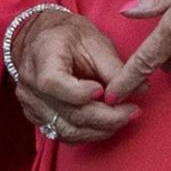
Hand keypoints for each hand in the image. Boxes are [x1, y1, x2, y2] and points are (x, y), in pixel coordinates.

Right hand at [9, 8, 139, 146]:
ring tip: (123, 117)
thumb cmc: (68, 35)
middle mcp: (30, 85)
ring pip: (67, 130)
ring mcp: (31, 104)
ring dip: (100, 130)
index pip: (53, 83)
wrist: (40, 38)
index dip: (80, 93)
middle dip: (106, 117)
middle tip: (133, 111)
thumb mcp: (94, 41)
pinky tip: (105, 124)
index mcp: (41, 57)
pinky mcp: (36, 116)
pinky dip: (87, 133)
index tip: (104, 91)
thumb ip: (114, 67)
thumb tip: (141, 89)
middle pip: (68, 113)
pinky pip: (62, 134)